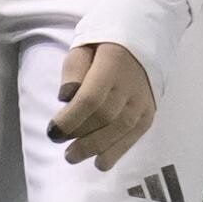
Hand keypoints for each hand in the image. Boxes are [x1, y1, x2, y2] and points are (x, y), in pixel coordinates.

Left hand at [46, 43, 155, 170]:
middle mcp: (132, 82)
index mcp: (113, 61)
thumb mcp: (83, 46)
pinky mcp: (149, 111)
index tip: (52, 131)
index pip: (91, 98)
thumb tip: (66, 98)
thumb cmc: (103, 45)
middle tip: (59, 142)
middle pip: (104, 116)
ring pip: (119, 129)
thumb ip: (73, 71)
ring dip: (94, 147)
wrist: (140, 39)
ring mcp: (143, 98)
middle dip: (78, 134)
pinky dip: (116, 152)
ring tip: (72, 156)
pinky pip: (134, 136)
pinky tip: (99, 162)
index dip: (70, 119)